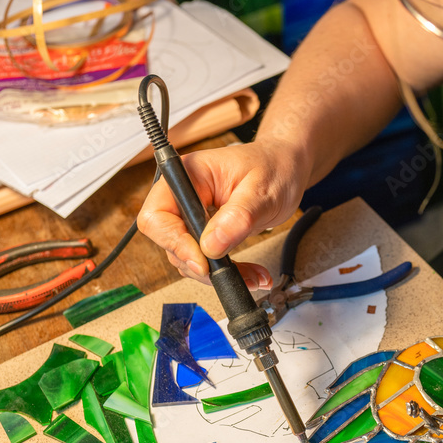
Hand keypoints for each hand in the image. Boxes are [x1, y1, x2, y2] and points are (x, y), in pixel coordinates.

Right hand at [137, 139, 306, 288]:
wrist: (286, 168)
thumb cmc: (274, 167)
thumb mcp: (262, 191)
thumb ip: (237, 217)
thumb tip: (211, 245)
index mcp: (189, 175)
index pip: (157, 215)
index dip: (174, 242)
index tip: (202, 261)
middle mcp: (185, 195)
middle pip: (169, 241)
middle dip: (200, 263)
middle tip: (234, 273)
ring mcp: (193, 214)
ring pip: (187, 256)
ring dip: (217, 272)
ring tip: (253, 275)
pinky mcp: (205, 231)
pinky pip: (205, 259)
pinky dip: (226, 271)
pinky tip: (250, 274)